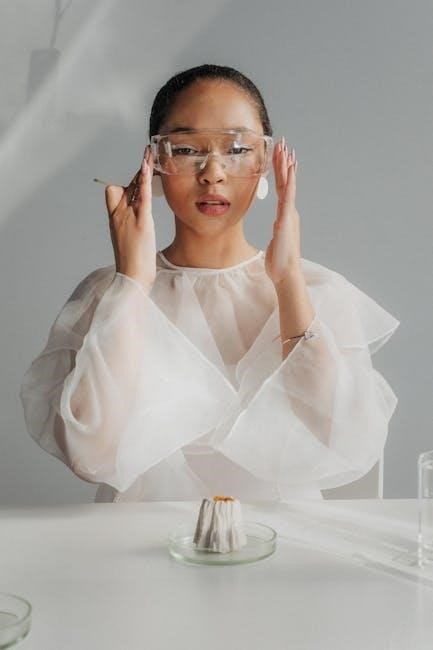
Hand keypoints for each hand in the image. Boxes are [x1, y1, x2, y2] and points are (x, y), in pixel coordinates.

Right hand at [105, 146, 155, 291]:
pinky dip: (144, 181)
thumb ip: (131, 226)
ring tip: (149, 154)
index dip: (126, 184)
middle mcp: (118, 215)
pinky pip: (142, 196)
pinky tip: (147, 167)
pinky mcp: (141, 222)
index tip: (138, 175)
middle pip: (124, 186)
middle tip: (148, 155)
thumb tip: (136, 221)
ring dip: (142, 170)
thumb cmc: (133, 262)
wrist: (132, 277)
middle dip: (136, 172)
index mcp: (115, 219)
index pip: (114, 192)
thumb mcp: (130, 240)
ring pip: (132, 187)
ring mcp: (128, 217)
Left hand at [264, 139, 300, 286]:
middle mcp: (289, 212)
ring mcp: (289, 215)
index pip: (282, 188)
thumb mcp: (277, 241)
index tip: (280, 155)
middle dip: (284, 162)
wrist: (285, 273)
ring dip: (287, 167)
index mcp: (285, 215)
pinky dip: (289, 183)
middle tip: (283, 143)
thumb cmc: (280, 261)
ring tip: (286, 150)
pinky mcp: (286, 220)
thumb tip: (278, 227)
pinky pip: (287, 198)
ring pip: (288, 186)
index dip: (281, 171)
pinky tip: (290, 171)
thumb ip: (279, 231)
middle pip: (286, 182)